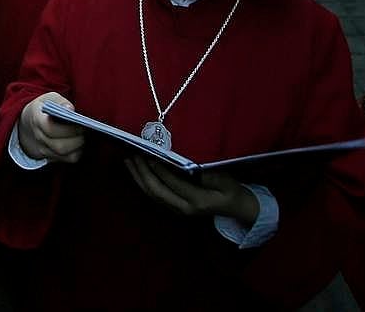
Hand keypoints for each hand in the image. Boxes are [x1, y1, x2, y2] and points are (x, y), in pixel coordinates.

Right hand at [17, 92, 84, 162]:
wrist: (30, 123)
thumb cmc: (44, 108)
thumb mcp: (48, 99)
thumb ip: (60, 101)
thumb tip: (71, 109)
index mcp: (37, 120)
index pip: (50, 129)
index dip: (68, 129)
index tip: (80, 123)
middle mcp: (39, 138)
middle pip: (60, 146)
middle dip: (77, 139)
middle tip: (86, 130)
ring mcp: (44, 150)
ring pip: (66, 155)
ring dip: (79, 147)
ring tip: (83, 136)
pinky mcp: (52, 157)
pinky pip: (69, 159)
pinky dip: (78, 152)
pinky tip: (79, 142)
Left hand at [125, 158, 258, 225]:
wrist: (236, 208)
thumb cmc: (232, 191)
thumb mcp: (228, 183)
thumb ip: (212, 177)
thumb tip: (193, 167)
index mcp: (197, 201)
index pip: (173, 184)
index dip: (160, 169)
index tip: (149, 154)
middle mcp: (183, 208)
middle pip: (157, 191)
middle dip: (143, 173)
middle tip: (134, 155)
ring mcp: (177, 209)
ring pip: (152, 195)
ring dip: (139, 177)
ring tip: (129, 160)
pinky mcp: (174, 207)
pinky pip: (154, 195)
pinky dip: (143, 182)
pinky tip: (136, 170)